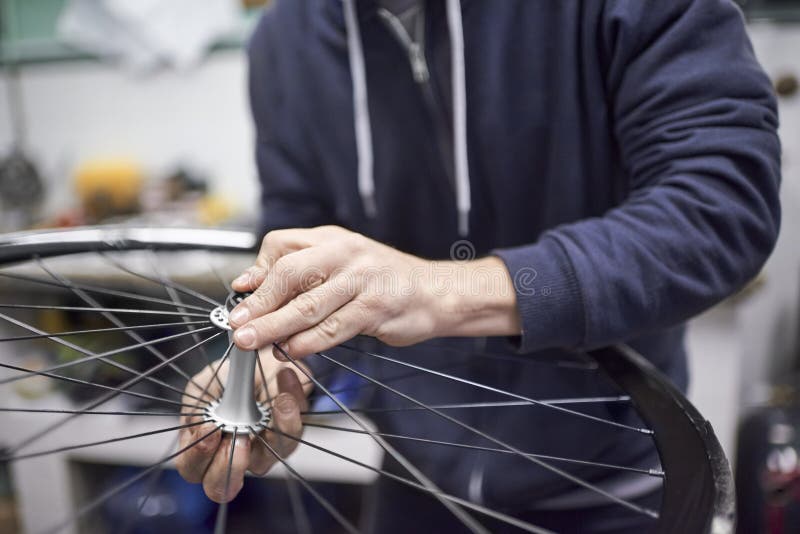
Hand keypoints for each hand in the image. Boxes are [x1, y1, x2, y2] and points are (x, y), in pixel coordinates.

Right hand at [175, 352, 311, 502]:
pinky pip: (291, 436)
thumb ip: (198, 404)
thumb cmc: (226, 380)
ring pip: (266, 462)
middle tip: (239, 440)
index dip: (198, 456)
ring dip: (272, 434)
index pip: (192, 469)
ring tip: (277, 404)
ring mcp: (261, 453)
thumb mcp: (204, 385)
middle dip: (231, 466)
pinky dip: (291, 411)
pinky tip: (286, 394)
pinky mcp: (288, 438)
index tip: (210, 428)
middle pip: (223, 487)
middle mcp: (231, 458)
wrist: (258, 362)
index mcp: (203, 447)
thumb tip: (204, 421)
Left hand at [228, 225, 519, 359]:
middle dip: (260, 304)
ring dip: (276, 327)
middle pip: (290, 273)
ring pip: (308, 305)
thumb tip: (250, 284)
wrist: (435, 291)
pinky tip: (292, 351)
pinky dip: (309, 342)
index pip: (282, 245)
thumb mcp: (342, 262)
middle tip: (238, 327)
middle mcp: (345, 253)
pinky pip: (334, 327)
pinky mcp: (375, 308)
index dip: (257, 271)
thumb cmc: (384, 280)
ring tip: (253, 343)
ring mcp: (362, 280)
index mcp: (332, 239)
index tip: (241, 295)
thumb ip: (301, 268)